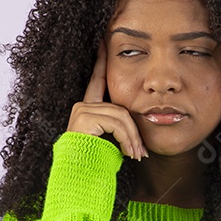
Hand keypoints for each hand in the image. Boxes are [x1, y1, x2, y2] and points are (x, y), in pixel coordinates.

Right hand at [66, 38, 146, 160]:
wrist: (79, 179)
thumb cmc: (94, 167)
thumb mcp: (111, 145)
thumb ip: (120, 132)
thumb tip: (140, 137)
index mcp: (87, 109)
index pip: (97, 80)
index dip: (101, 61)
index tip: (103, 41)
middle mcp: (82, 107)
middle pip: (120, 108)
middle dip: (133, 132)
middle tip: (141, 154)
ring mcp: (81, 111)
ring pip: (121, 116)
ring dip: (133, 139)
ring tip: (136, 157)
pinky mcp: (85, 117)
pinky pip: (117, 122)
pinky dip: (127, 139)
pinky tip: (128, 154)